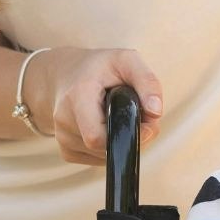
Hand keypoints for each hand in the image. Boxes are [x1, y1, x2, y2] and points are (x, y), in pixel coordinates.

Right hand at [30, 48, 163, 165]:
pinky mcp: (66, 152)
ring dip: (120, 141)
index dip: (126, 136)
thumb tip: (156, 113)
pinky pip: (97, 160)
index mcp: (77, 96)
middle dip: (129, 136)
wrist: (66, 74)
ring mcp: (63, 139)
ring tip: (117, 116)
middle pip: (106, 148)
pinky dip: (109, 148)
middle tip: (135, 115)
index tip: (147, 124)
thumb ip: (147, 82)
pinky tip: (105, 126)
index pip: (96, 137)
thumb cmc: (100, 67)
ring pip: (105, 156)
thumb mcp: (126, 60)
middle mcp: (64, 120)